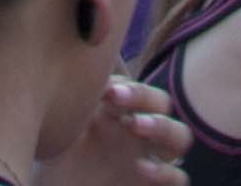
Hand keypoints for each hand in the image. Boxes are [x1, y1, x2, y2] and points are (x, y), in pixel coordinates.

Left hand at [50, 71, 189, 185]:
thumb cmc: (60, 161)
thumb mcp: (63, 129)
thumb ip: (75, 101)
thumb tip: (74, 66)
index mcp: (120, 115)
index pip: (135, 89)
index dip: (125, 84)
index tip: (103, 87)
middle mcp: (139, 134)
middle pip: (161, 102)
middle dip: (142, 95)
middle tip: (115, 96)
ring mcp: (151, 159)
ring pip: (180, 136)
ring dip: (162, 126)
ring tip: (136, 126)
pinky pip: (179, 178)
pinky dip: (165, 172)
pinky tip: (141, 168)